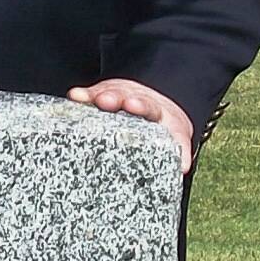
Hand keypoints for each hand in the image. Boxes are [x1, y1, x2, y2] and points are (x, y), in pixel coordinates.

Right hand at [66, 77, 193, 172]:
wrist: (157, 105)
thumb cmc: (165, 126)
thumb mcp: (176, 136)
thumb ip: (180, 150)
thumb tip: (184, 167)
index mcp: (156, 111)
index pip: (149, 107)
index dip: (140, 105)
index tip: (133, 105)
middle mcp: (136, 100)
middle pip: (126, 97)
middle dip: (117, 98)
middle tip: (109, 101)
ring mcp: (120, 96)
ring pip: (109, 94)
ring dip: (99, 95)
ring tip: (87, 98)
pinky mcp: (104, 94)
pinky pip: (93, 95)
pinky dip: (84, 96)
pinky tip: (75, 96)